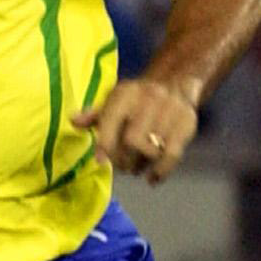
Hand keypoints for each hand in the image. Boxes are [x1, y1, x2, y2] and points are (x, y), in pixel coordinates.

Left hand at [73, 75, 199, 182]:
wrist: (175, 82)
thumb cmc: (136, 99)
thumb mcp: (113, 101)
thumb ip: (94, 115)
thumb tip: (73, 120)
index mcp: (126, 93)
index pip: (112, 119)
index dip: (105, 142)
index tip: (101, 160)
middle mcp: (149, 99)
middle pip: (132, 141)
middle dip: (123, 159)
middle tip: (120, 166)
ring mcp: (170, 111)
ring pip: (152, 150)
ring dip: (140, 166)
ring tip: (135, 168)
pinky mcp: (186, 124)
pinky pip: (172, 155)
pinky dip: (161, 171)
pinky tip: (152, 178)